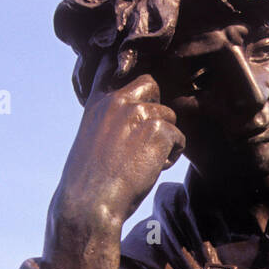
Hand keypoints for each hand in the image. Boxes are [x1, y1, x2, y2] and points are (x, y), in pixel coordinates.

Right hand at [44, 53, 184, 268]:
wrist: (89, 203)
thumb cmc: (89, 181)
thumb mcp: (91, 138)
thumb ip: (110, 120)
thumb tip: (137, 116)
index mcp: (98, 101)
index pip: (113, 65)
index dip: (128, 66)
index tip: (136, 82)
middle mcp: (118, 101)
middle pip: (152, 85)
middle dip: (156, 109)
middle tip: (145, 137)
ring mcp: (138, 113)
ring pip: (169, 117)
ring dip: (164, 140)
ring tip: (144, 162)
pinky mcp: (157, 131)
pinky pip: (179, 138)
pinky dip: (171, 157)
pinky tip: (152, 170)